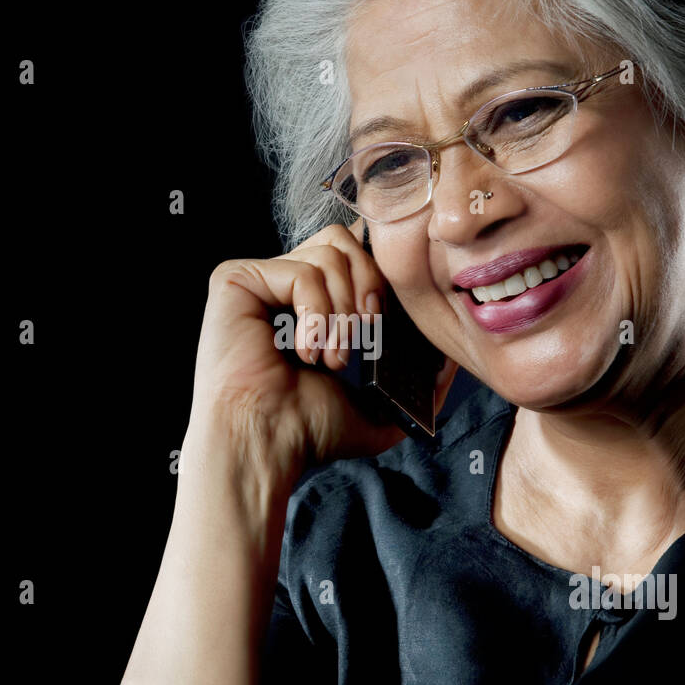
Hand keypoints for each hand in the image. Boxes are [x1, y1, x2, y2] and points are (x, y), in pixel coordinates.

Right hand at [192, 216, 458, 472]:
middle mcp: (281, 286)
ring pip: (328, 253)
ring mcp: (258, 280)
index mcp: (308, 304)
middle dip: (369, 287)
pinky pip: (302, 271)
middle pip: (344, 242)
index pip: (352, 257)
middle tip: (365, 336)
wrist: (265, 442)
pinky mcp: (236, 279)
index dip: (377, 279)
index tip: (383, 324)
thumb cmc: (305, 431)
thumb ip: (408, 385)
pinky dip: (316, 312)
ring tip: (332, 358)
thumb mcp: (372, 408)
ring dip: (343, 311)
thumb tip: (449, 364)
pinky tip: (306, 352)